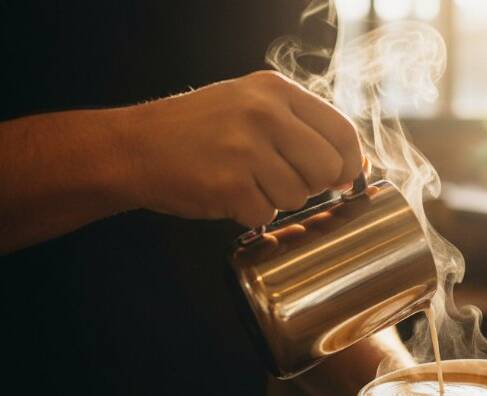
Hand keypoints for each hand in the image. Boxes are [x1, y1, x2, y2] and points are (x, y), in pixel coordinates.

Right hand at [117, 70, 361, 226]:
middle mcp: (264, 114)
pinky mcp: (229, 185)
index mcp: (275, 91)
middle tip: (282, 179)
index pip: (341, 131)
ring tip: (244, 180)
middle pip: (327, 168)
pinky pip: (266, 214)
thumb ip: (300, 126)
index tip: (343, 176)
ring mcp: (246, 150)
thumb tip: (353, 165)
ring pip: (298, 196)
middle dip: (312, 184)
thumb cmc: (198, 131)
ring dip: (276, 198)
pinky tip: (227, 193)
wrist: (133, 147)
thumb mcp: (250, 105)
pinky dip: (249, 213)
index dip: (349, 162)